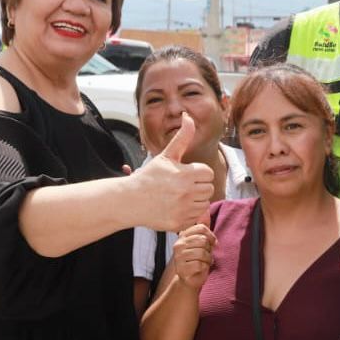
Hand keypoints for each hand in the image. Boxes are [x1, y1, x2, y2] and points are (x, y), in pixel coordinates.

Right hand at [129, 113, 214, 231]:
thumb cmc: (149, 176)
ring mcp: (183, 209)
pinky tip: (176, 207)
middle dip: (198, 186)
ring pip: (204, 203)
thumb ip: (182, 137)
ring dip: (195, 200)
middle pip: (209, 189)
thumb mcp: (166, 155)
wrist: (130, 200)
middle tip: (181, 185)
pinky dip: (189, 213)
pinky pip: (196, 218)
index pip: (208, 173)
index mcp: (185, 174)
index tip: (185, 173)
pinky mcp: (179, 223)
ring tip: (179, 196)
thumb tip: (188, 116)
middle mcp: (186, 193)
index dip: (197, 172)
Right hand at [172, 224, 216, 289]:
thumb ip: (203, 228)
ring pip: (202, 253)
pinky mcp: (182, 268)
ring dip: (208, 259)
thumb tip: (205, 209)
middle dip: (209, 250)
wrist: (189, 279)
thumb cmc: (197, 259)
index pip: (201, 228)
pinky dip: (204, 267)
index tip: (212, 243)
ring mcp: (179, 257)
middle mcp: (179, 245)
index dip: (211, 236)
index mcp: (183, 236)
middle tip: (206, 256)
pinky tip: (201, 268)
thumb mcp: (201, 242)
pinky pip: (200, 264)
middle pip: (203, 240)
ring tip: (204, 262)